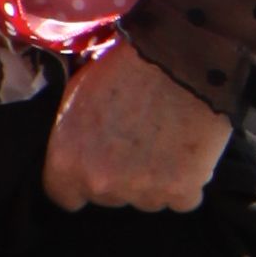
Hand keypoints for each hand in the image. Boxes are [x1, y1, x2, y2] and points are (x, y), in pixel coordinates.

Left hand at [41, 43, 232, 213]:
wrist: (182, 57)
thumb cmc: (127, 66)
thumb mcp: (78, 92)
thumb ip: (71, 133)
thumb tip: (79, 146)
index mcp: (68, 162)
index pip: (65, 195)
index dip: (82, 178)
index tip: (99, 161)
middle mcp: (101, 184)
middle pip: (109, 197)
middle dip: (121, 175)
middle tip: (139, 140)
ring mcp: (142, 192)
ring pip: (147, 199)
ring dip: (156, 180)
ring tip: (168, 140)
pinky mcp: (182, 191)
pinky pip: (183, 199)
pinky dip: (188, 181)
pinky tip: (190, 150)